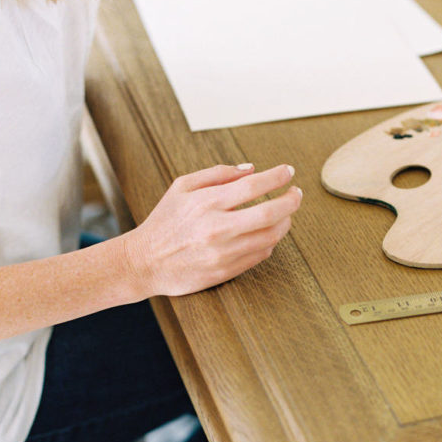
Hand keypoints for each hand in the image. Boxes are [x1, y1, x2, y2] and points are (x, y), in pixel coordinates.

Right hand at [122, 162, 301, 297]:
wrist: (144, 262)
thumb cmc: (164, 221)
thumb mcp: (182, 186)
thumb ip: (218, 174)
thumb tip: (251, 169)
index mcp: (207, 202)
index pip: (254, 186)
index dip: (277, 177)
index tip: (288, 171)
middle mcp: (218, 228)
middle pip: (271, 212)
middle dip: (291, 200)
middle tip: (296, 193)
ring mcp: (224, 252)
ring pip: (271, 236)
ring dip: (285, 222)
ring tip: (285, 213)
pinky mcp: (226, 271)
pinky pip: (260, 254)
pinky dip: (270, 241)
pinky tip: (268, 232)